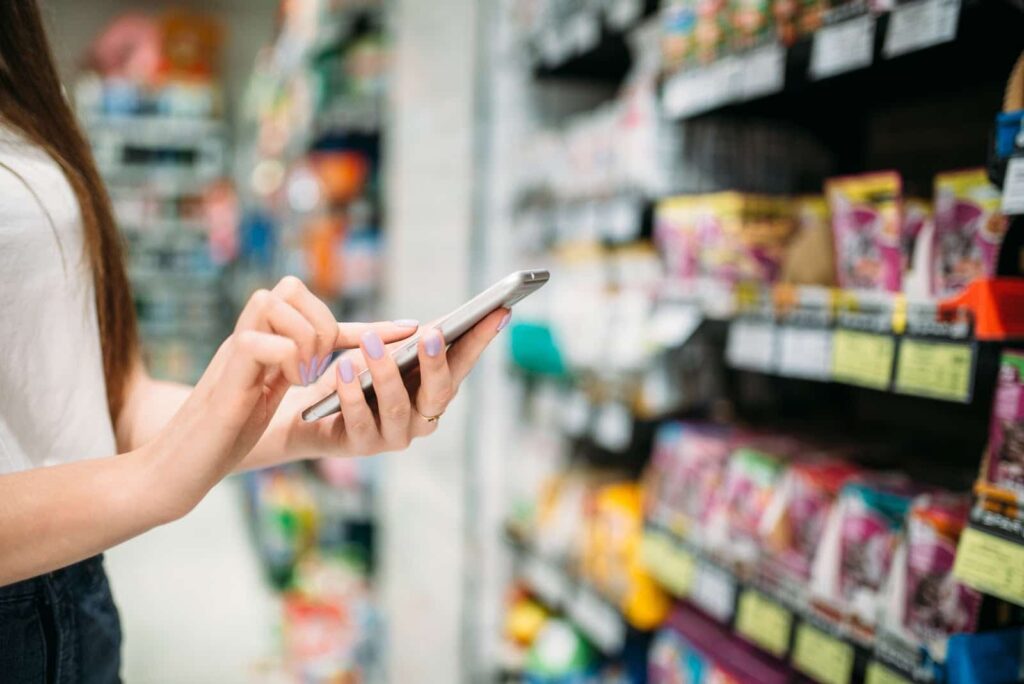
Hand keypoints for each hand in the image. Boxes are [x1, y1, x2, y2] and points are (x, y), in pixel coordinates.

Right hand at [141, 276, 416, 515]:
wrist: (179, 464)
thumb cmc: (229, 431)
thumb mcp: (275, 391)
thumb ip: (301, 366)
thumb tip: (348, 358)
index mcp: (264, 337)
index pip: (315, 311)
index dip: (365, 323)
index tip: (409, 330)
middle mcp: (248, 333)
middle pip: (291, 288)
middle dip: (322, 325)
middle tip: (317, 367)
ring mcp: (236, 347)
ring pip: (278, 302)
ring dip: (305, 339)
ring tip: (301, 376)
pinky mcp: (228, 371)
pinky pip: (265, 340)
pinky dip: (286, 359)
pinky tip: (287, 384)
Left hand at [265, 302, 510, 459]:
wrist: (306, 412)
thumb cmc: (350, 375)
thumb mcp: (379, 351)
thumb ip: (404, 343)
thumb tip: (432, 329)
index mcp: (433, 391)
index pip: (463, 364)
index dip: (480, 340)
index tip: (498, 311)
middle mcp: (422, 418)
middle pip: (440, 393)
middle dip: (437, 363)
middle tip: (433, 334)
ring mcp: (393, 436)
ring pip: (399, 407)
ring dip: (386, 373)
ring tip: (371, 344)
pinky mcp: (360, 445)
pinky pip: (360, 419)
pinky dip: (352, 392)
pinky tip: (345, 367)